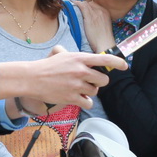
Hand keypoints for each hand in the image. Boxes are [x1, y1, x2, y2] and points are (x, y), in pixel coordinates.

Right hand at [1, 49, 126, 110]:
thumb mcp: (62, 54)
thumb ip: (77, 57)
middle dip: (99, 82)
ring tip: (79, 89)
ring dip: (90, 92)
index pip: (105, 59)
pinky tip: (80, 98)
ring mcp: (77, 85)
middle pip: (104, 80)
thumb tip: (88, 59)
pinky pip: (89, 102)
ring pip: (95, 92)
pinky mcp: (72, 97)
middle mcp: (81, 71)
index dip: (117, 62)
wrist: (32, 78)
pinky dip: (86, 102)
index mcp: (80, 58)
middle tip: (90, 81)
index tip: (125, 66)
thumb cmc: (47, 66)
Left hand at [74, 0, 115, 53]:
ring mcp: (95, 13)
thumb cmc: (103, 39)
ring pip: (85, 4)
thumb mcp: (103, 26)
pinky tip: (72, 4)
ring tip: (72, 6)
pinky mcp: (89, 17)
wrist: (105, 45)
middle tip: (75, 8)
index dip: (87, 6)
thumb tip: (91, 19)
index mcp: (105, 12)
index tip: (82, 8)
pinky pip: (82, 7)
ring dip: (78, 4)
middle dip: (83, 5)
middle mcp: (101, 11)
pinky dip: (76, 4)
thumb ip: (99, 20)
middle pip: (89, 4)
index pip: (94, 5)